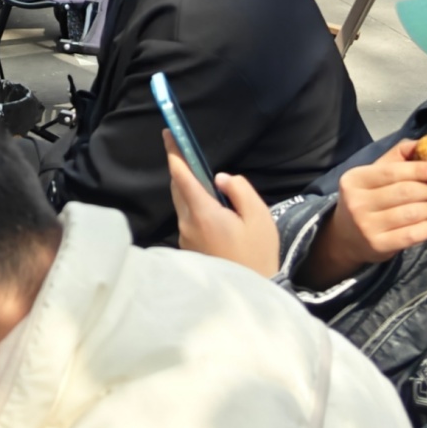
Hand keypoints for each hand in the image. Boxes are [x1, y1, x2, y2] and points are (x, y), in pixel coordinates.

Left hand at [166, 142, 276, 276]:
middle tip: (187, 153)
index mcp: (202, 213)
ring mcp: (185, 238)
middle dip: (181, 170)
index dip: (174, 152)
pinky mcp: (188, 249)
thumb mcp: (259, 217)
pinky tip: (214, 215)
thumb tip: (219, 178)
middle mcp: (187, 224)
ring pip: (182, 205)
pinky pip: (188, 220)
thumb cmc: (258, 255)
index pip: (181, 176)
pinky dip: (195, 209)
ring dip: (190, 191)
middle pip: (178, 188)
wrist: (251, 294)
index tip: (167, 133)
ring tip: (210, 188)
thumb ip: (239, 189)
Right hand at [295, 140, 426, 290]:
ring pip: (412, 213)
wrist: (345, 237)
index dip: (418, 169)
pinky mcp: (379, 246)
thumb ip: (397, 157)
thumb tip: (424, 143)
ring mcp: (367, 227)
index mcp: (354, 180)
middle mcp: (357, 203)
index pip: (392, 172)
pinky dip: (426, 227)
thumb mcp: (373, 174)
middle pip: (405, 192)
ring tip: (425, 207)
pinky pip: (414, 234)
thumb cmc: (365, 198)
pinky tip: (423, 223)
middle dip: (426, 189)